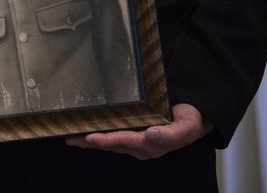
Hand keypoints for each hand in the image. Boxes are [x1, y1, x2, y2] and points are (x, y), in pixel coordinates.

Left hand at [64, 103, 212, 159]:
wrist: (196, 119)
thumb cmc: (190, 121)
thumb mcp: (186, 126)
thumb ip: (171, 133)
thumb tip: (151, 135)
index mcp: (152, 144)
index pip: (124, 141)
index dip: (106, 139)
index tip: (90, 137)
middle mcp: (142, 146)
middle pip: (111, 144)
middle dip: (90, 142)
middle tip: (70, 137)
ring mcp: (138, 143)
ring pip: (110, 142)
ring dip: (90, 140)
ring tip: (72, 137)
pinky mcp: (135, 137)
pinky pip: (114, 137)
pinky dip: (99, 135)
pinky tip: (88, 133)